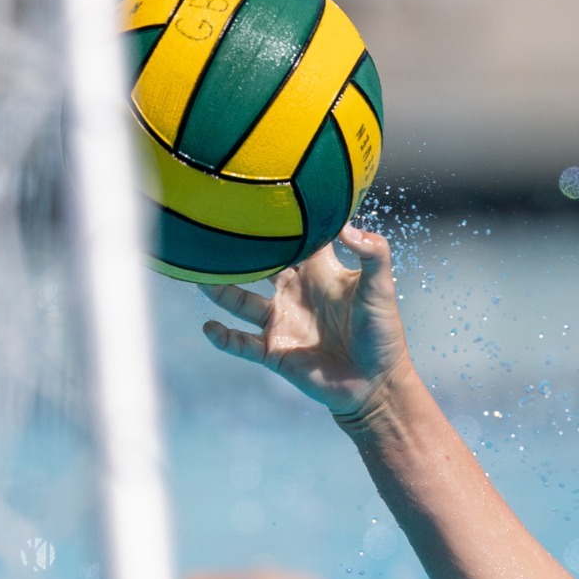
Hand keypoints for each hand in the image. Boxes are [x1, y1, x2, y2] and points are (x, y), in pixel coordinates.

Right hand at [200, 225, 414, 425]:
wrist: (376, 384)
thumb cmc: (382, 334)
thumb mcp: (382, 290)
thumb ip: (374, 254)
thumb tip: (348, 225)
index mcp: (319, 272)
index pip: (296, 238)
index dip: (283, 219)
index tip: (259, 194)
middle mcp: (294, 292)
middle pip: (258, 264)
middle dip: (237, 250)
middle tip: (210, 228)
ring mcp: (281, 321)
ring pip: (239, 300)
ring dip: (218, 289)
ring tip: (196, 274)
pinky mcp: (274, 351)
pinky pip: (240, 342)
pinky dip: (224, 337)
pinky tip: (211, 327)